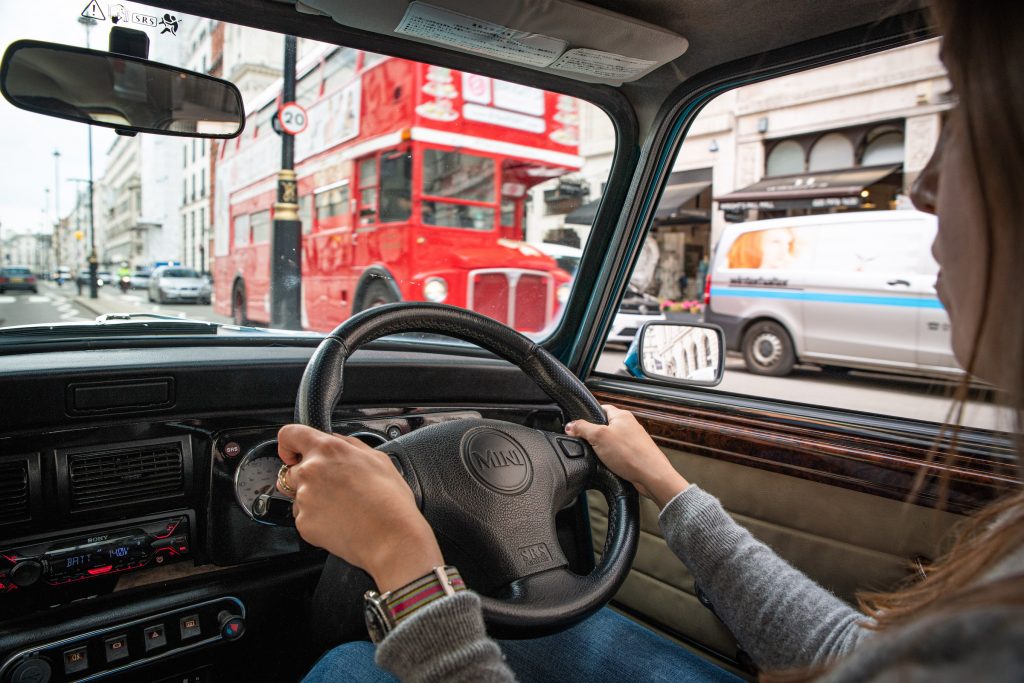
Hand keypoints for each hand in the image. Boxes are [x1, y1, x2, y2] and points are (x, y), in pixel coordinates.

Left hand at [277, 424, 443, 592]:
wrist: (391, 537)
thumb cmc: (390, 500)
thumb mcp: (378, 459)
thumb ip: (351, 445)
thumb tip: (338, 440)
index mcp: (328, 450)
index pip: (289, 435)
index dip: (288, 445)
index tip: (293, 454)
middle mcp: (310, 471)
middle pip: (292, 470)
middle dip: (307, 479)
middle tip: (333, 490)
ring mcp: (304, 498)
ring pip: (298, 496)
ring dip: (313, 501)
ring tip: (342, 509)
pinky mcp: (303, 523)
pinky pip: (304, 518)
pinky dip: (317, 521)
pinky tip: (339, 522)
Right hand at [565, 404, 688, 507]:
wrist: (651, 476)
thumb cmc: (632, 454)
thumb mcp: (599, 437)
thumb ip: (583, 428)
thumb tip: (570, 425)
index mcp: (621, 415)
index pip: (600, 408)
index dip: (587, 416)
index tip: (578, 425)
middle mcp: (628, 426)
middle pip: (603, 427)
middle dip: (593, 436)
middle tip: (588, 444)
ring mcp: (632, 441)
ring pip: (609, 442)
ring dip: (602, 450)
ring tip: (599, 456)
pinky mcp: (633, 455)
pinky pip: (616, 455)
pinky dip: (610, 460)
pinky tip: (608, 466)